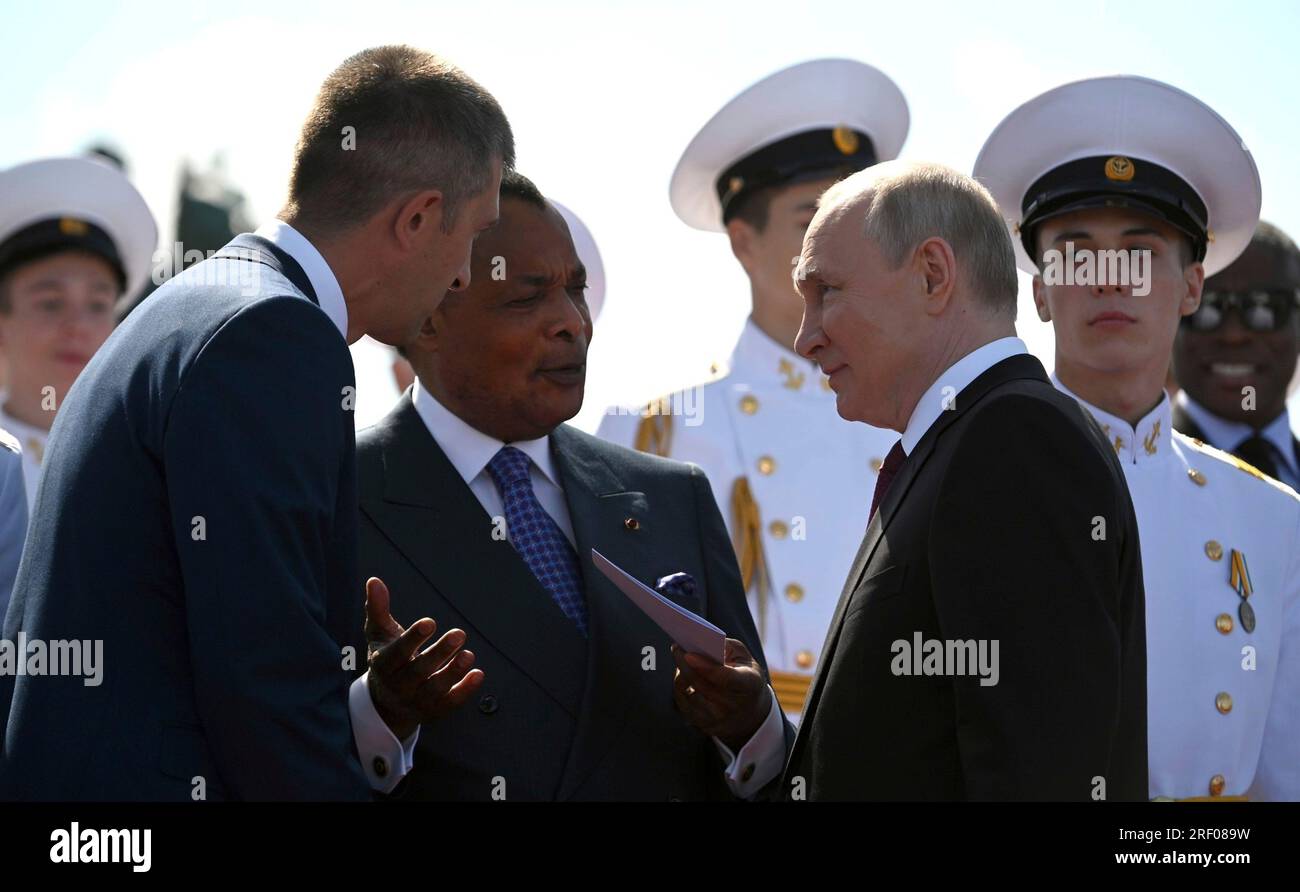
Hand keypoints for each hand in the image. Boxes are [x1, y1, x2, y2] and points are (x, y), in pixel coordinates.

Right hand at [364, 576, 483, 738]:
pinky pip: (450, 703)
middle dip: (440, 653)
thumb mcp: (379, 634)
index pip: (398, 653)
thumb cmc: (386, 659)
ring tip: (469, 654)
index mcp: (383, 665)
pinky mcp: (434, 710)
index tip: (430, 622)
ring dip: (453, 672)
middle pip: (419, 671)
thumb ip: (378, 609)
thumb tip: (374, 581)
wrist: (386, 704)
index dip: (413, 639)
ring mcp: (416, 701)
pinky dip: (464, 691)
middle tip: (460, 633)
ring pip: (435, 689)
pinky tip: (478, 674)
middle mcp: (398, 686)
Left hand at [671, 638, 769, 751]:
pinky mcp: (702, 726)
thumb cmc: (746, 677)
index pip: (726, 678)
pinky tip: (682, 675)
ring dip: (681, 674)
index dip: (706, 667)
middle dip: (684, 664)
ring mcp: (716, 719)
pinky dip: (680, 687)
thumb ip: (726, 646)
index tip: (689, 654)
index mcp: (749, 686)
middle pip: (700, 684)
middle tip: (676, 648)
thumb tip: (701, 641)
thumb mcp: (745, 658)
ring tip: (680, 659)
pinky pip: (682, 703)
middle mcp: (732, 706)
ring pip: (688, 693)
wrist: (750, 715)